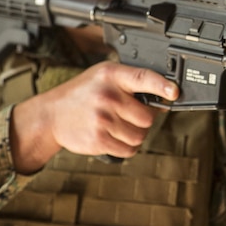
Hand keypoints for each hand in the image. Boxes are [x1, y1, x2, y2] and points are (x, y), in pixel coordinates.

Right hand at [10, 61, 177, 171]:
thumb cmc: (82, 94)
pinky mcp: (99, 140)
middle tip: (129, 115)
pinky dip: (126, 147)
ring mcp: (103, 119)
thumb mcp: (103, 76)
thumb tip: (164, 95)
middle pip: (147, 117)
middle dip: (143, 119)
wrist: (51, 115)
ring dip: (134, 135)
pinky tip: (113, 136)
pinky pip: (128, 150)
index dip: (162, 86)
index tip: (174, 92)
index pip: (143, 78)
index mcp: (111, 75)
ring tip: (118, 125)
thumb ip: (130, 81)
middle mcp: (107, 96)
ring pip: (140, 136)